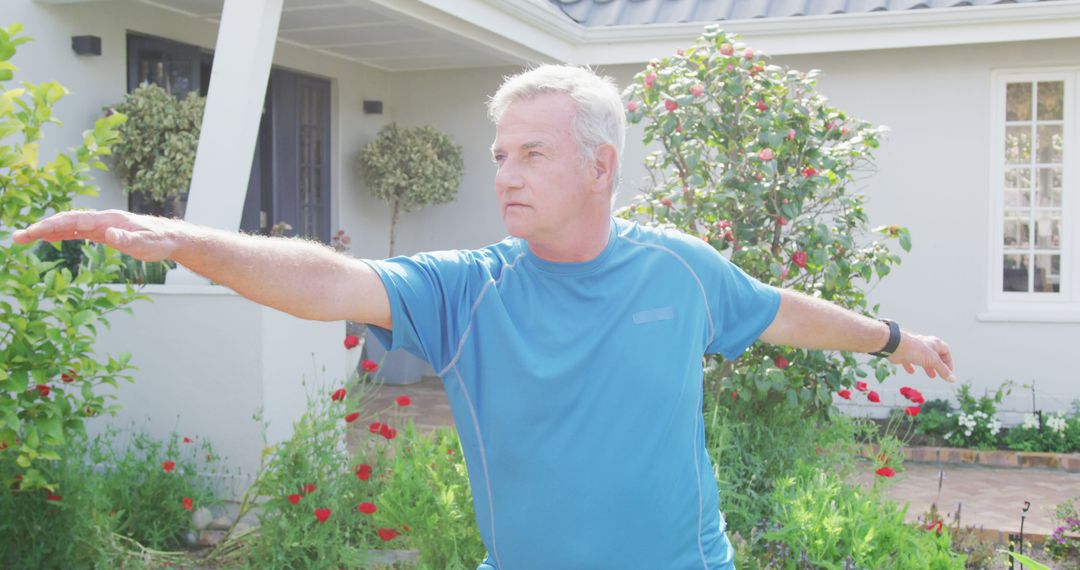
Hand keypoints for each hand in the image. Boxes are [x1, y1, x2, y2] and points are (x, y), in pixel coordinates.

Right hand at [12, 209, 180, 261]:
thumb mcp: (146, 244)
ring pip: (68, 225)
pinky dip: (60, 234)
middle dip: (40, 228)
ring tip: (23, 238)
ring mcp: (101, 225)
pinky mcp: (103, 232)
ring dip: (46, 231)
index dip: (53, 226)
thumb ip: (128, 239)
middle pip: (66, 221)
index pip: (75, 221)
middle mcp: (102, 219)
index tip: (34, 232)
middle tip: (17, 237)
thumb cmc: (159, 241)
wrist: (171, 238)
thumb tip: (110, 235)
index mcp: (108, 219)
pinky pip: (77, 232)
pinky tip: (47, 238)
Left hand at [888, 332, 955, 381]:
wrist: (895, 346)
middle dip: (939, 366)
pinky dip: (911, 366)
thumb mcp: (933, 361)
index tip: (949, 372)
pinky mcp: (903, 354)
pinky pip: (909, 360)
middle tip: (941, 375)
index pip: (946, 351)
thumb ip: (943, 370)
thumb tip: (953, 379)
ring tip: (931, 376)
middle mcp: (924, 345)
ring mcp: (914, 349)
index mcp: (934, 343)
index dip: (949, 362)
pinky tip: (911, 372)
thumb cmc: (916, 350)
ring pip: (923, 358)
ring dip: (928, 367)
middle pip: (935, 355)